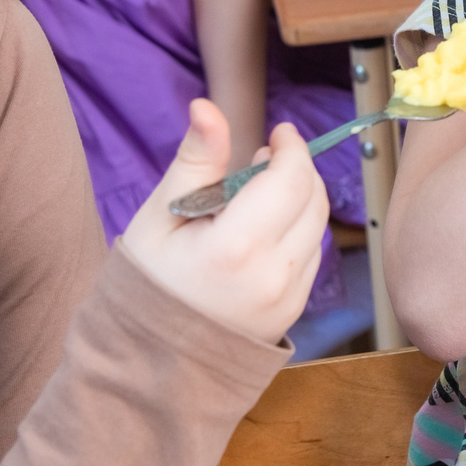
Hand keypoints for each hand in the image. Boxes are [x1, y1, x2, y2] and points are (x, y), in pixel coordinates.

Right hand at [117, 101, 329, 345]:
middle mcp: (272, 276)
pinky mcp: (292, 313)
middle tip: (265, 159)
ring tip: (258, 193)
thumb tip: (207, 107)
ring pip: (318, 229)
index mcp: (235, 249)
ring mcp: (287, 299)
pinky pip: (310, 257)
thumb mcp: (160, 215)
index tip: (278, 133)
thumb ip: (196, 161)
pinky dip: (297, 232)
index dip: (291, 148)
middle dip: (298, 170)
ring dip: (300, 200)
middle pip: (313, 201)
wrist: (149, 358)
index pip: (290, 180)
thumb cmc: (147, 281)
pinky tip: (263, 230)